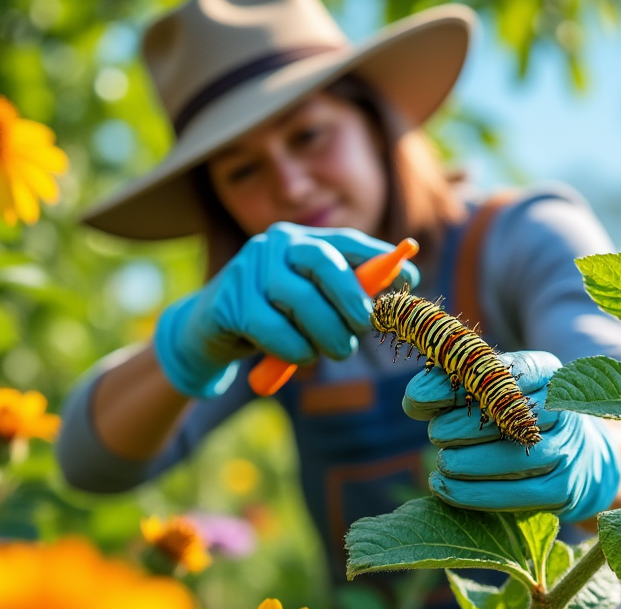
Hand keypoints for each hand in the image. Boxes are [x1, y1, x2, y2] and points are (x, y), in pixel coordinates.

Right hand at [153, 223, 419, 397]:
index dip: (381, 260)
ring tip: (337, 351)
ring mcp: (249, 269)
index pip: (346, 241)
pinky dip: (295, 348)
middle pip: (322, 262)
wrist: (210, 330)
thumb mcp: (313, 301)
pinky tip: (301, 356)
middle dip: (351, 297)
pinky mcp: (230, 301)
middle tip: (365, 326)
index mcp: (301, 239)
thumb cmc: (275, 316)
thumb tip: (405, 282)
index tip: (410, 281)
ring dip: (326, 332)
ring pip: (299, 299)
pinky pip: (272, 328)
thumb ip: (349, 291)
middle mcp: (275, 244)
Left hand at [403, 350, 620, 522]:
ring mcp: (567, 450)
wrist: (580, 460)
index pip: (501, 370)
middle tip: (436, 432)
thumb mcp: (496, 393)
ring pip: (509, 456)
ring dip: (464, 461)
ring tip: (442, 462)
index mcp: (546, 372)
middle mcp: (563, 408)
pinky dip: (469, 493)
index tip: (418, 395)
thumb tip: (416, 398)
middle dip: (459, 426)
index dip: (455, 383)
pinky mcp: (562, 488)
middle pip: (505, 414)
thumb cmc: (518, 420)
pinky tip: (443, 487)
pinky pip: (512, 494)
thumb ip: (455, 388)